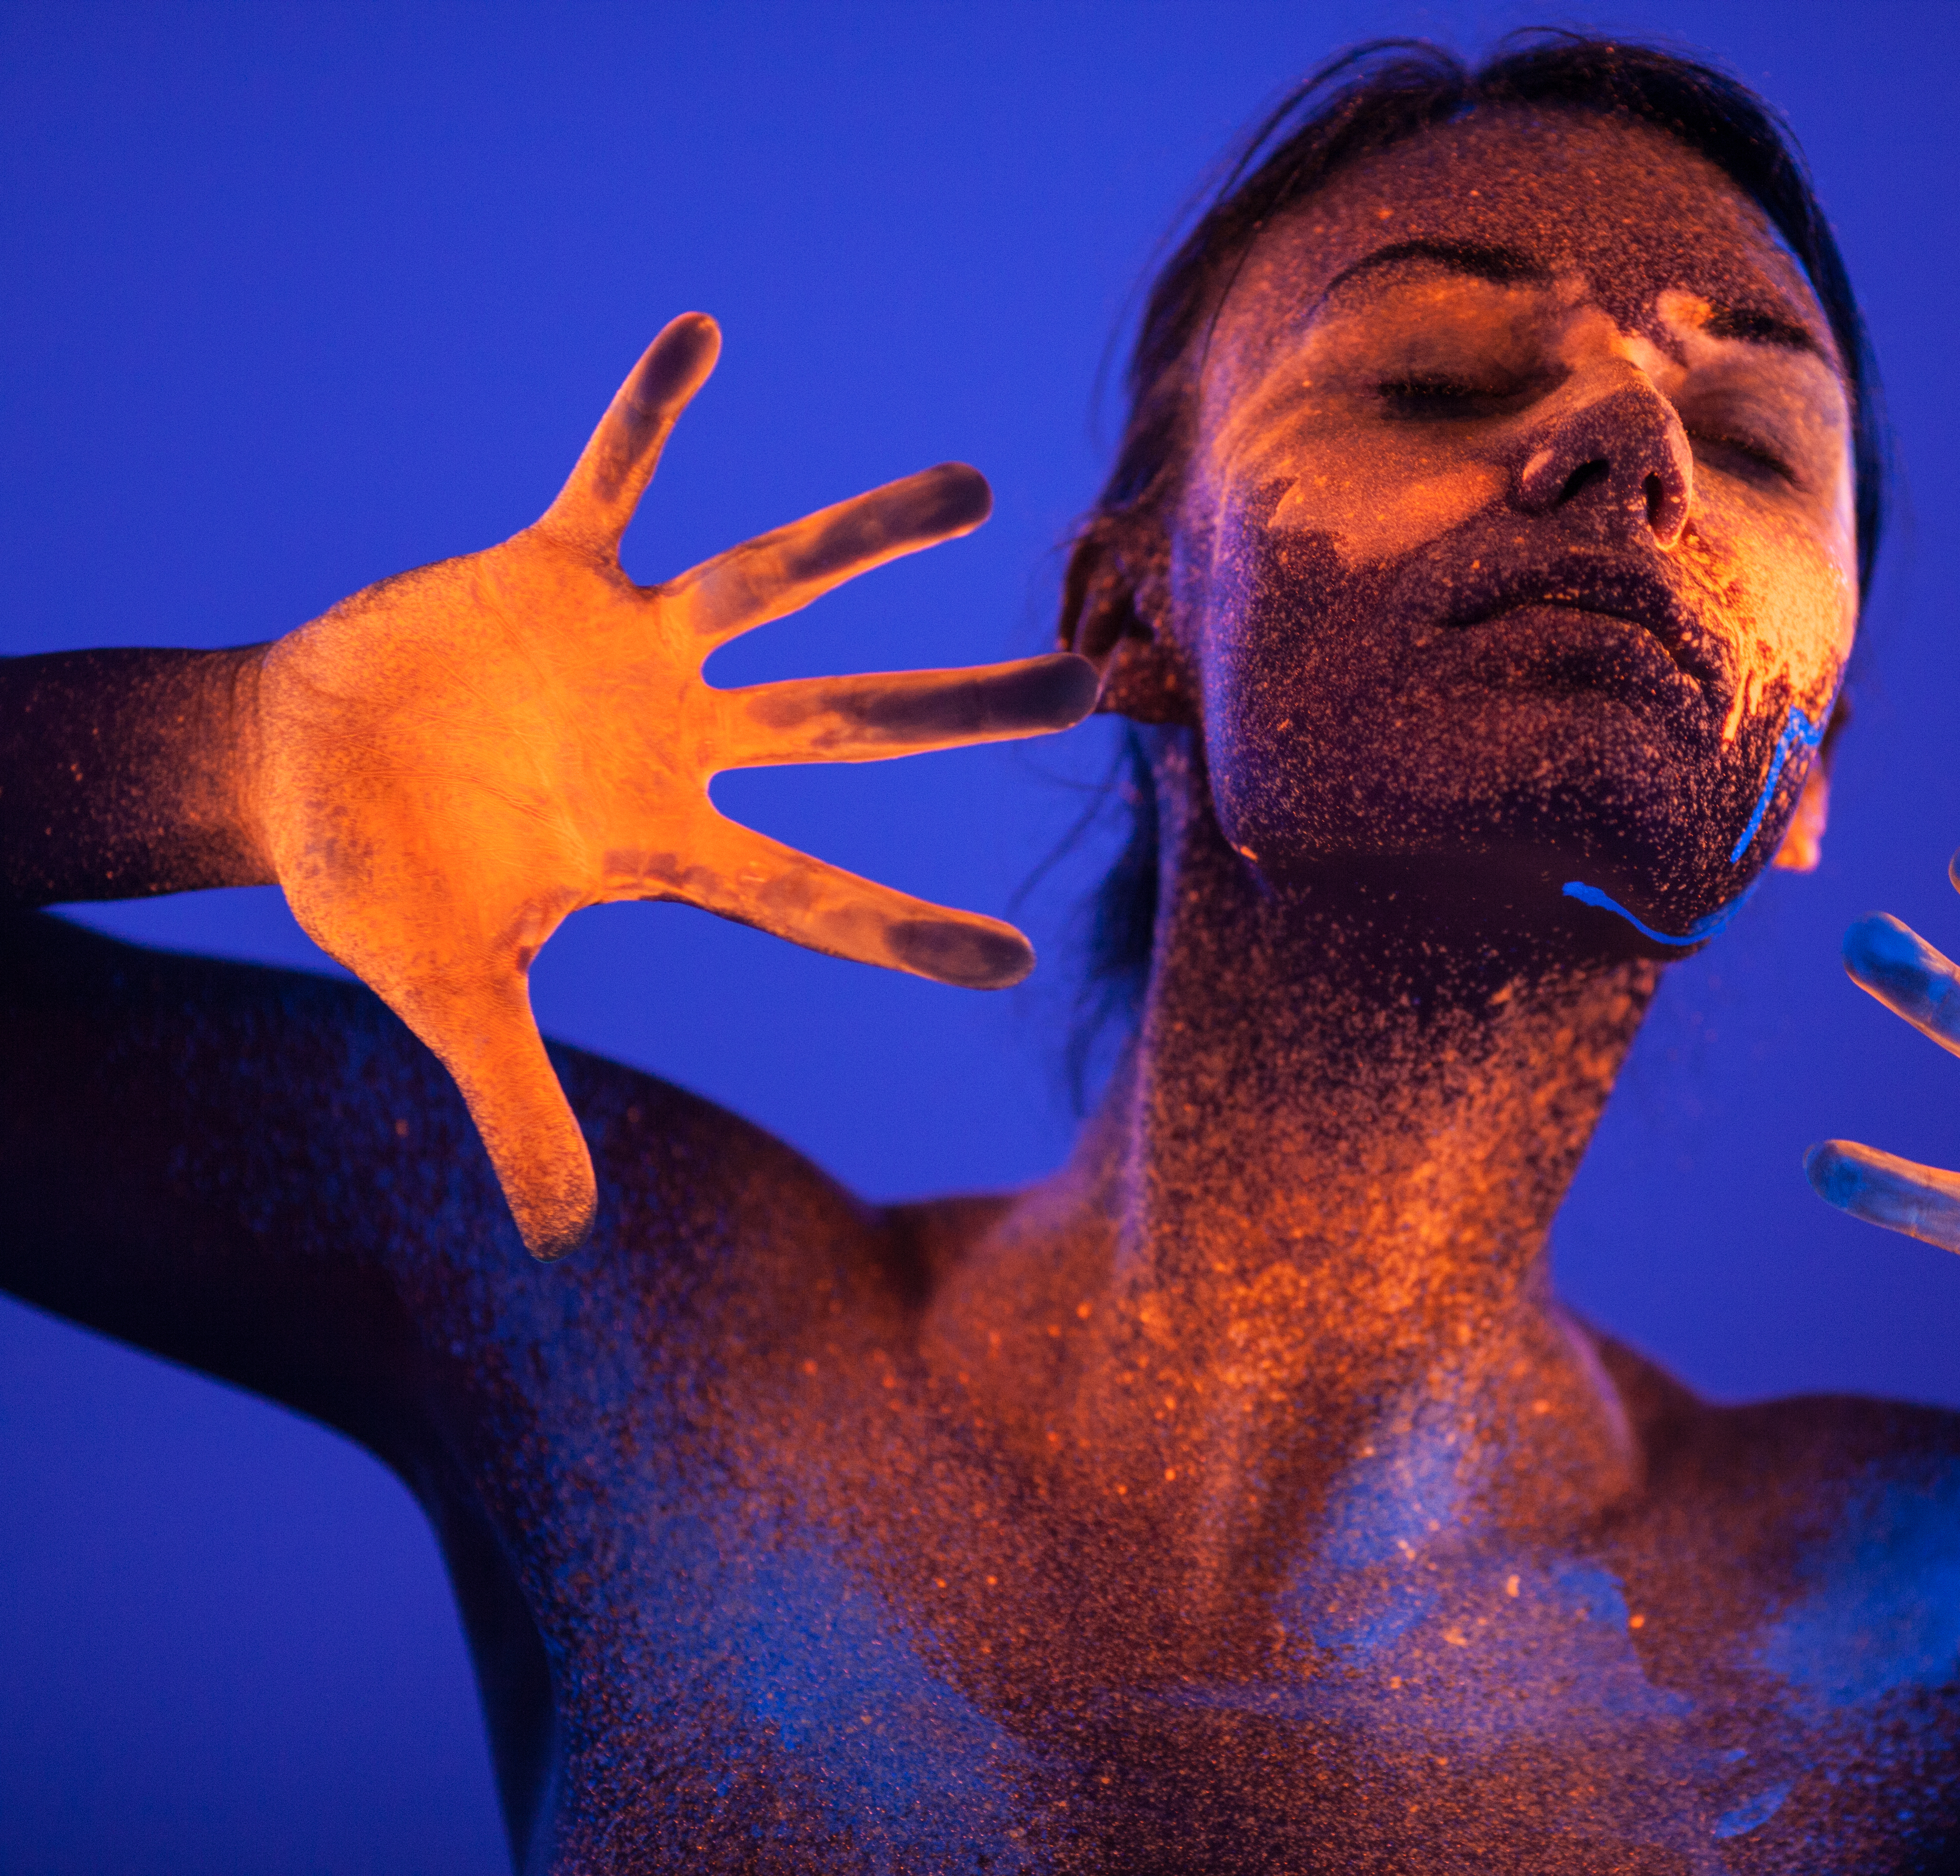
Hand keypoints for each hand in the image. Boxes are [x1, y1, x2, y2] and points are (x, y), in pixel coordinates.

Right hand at [251, 314, 1096, 1256]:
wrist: (294, 774)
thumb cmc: (380, 888)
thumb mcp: (447, 1002)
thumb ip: (515, 1107)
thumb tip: (557, 1243)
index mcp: (665, 847)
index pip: (813, 895)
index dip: (906, 930)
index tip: (1013, 958)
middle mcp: (680, 742)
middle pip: (851, 722)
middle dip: (962, 705)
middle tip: (1085, 682)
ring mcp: (627, 652)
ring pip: (774, 584)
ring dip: (865, 533)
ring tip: (978, 487)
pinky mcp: (549, 568)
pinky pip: (611, 473)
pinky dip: (647, 410)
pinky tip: (703, 333)